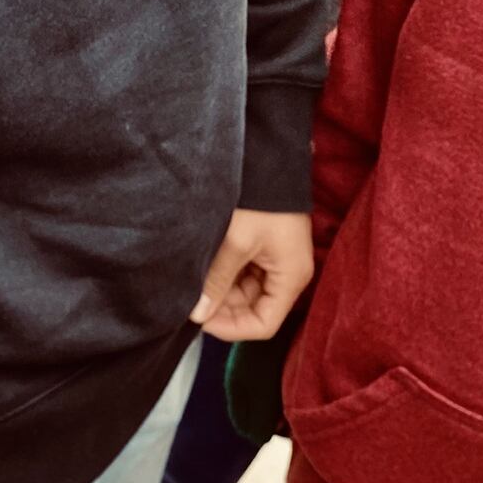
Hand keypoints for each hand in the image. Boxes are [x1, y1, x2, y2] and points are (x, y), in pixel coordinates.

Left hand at [190, 209, 312, 341]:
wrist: (270, 154)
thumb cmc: (262, 196)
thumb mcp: (236, 242)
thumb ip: (217, 281)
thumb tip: (197, 314)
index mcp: (291, 279)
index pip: (263, 325)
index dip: (231, 328)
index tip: (201, 320)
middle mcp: (288, 276)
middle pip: (252, 311)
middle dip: (222, 309)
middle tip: (191, 301)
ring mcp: (277, 264)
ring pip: (245, 295)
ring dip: (220, 293)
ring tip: (196, 283)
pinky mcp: (265, 251)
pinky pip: (243, 276)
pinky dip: (224, 277)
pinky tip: (205, 270)